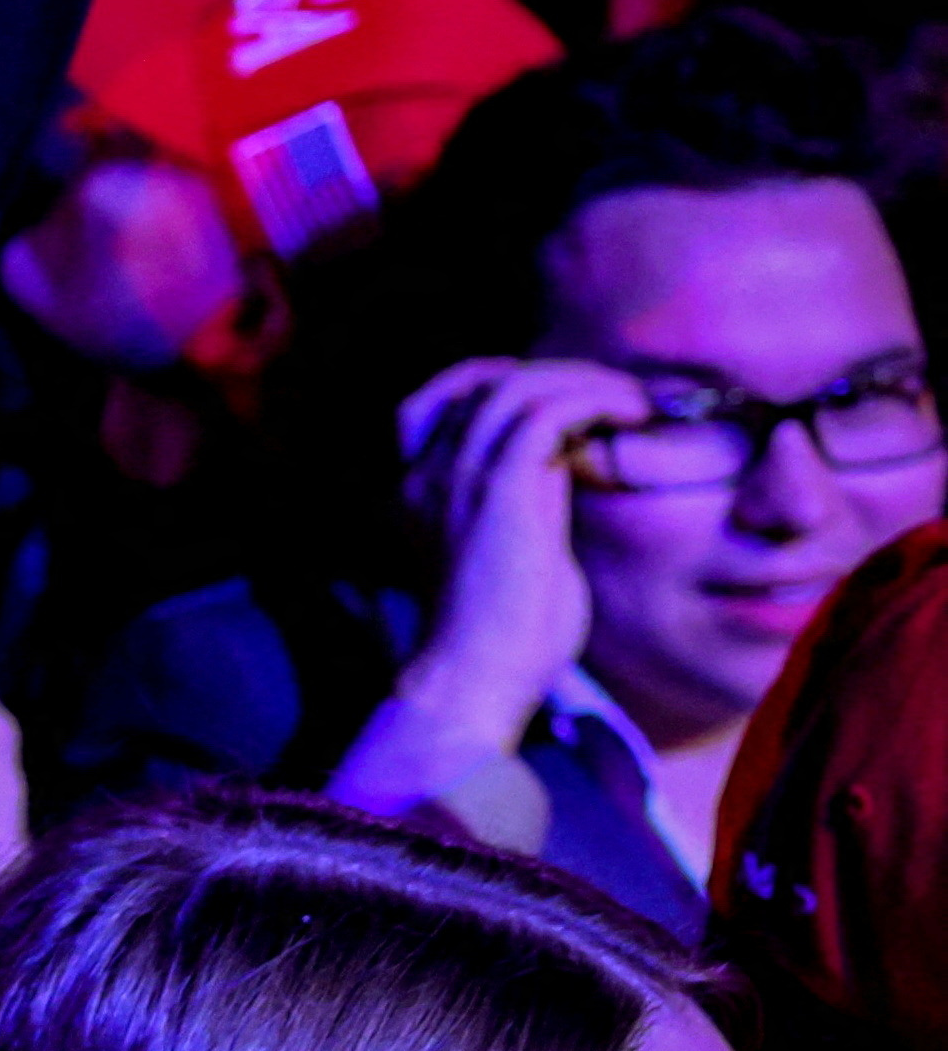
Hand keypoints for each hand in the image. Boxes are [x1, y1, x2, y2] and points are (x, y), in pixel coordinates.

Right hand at [384, 355, 633, 760]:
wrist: (478, 675)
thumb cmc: (503, 637)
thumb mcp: (505, 554)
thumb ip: (520, 505)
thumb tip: (567, 468)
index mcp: (417, 491)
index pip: (437, 399)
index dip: (499, 380)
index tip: (561, 397)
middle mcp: (427, 474)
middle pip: (483, 380)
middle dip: (558, 376)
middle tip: (617, 397)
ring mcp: (459, 477)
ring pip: (517, 385)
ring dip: (585, 383)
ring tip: (633, 403)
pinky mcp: (501, 488)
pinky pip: (545, 413)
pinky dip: (594, 402)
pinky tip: (632, 417)